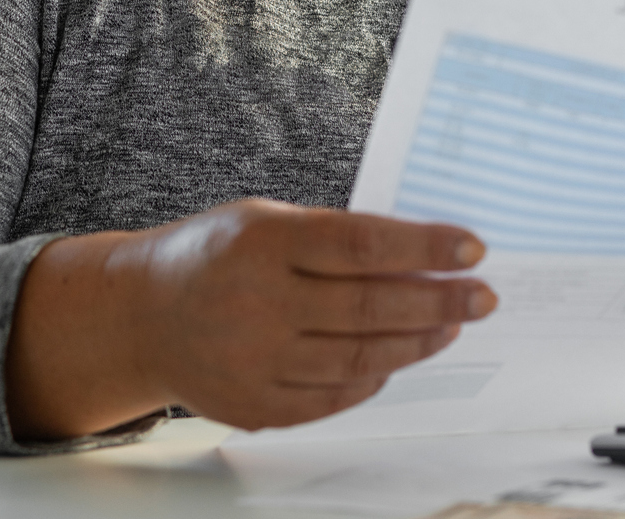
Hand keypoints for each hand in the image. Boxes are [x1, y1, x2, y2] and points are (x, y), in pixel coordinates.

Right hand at [7, 200, 494, 437]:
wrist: (141, 315)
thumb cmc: (214, 254)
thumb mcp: (263, 219)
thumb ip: (330, 236)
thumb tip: (419, 251)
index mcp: (264, 242)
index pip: (363, 243)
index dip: (425, 246)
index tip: (474, 248)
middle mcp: (259, 302)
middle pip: (371, 306)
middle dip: (439, 301)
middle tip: (483, 296)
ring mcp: (256, 360)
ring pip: (359, 358)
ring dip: (415, 341)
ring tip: (450, 324)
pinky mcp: (255, 404)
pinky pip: (332, 397)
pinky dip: (373, 380)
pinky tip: (398, 359)